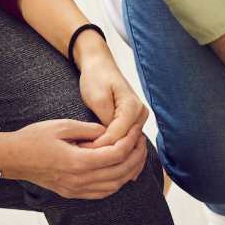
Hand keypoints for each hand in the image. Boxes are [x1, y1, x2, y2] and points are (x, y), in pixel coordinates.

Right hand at [0, 119, 145, 198]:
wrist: (13, 158)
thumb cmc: (34, 138)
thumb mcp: (62, 126)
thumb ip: (90, 129)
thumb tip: (111, 132)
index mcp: (78, 162)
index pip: (117, 154)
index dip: (131, 142)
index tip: (136, 131)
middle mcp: (80, 180)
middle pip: (121, 172)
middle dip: (137, 156)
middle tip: (142, 142)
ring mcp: (77, 190)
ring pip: (116, 185)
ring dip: (130, 170)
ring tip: (136, 155)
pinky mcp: (74, 194)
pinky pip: (104, 192)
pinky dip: (117, 182)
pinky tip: (122, 170)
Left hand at [74, 31, 149, 148]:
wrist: (100, 65)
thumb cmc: (96, 77)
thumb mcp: (97, 98)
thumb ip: (106, 121)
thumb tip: (110, 141)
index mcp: (133, 107)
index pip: (118, 135)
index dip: (101, 146)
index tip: (83, 152)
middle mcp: (142, 115)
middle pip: (125, 142)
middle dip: (106, 151)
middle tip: (85, 159)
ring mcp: (140, 119)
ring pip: (127, 143)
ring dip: (111, 151)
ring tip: (92, 158)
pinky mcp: (134, 121)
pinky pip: (126, 138)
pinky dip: (114, 145)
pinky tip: (102, 152)